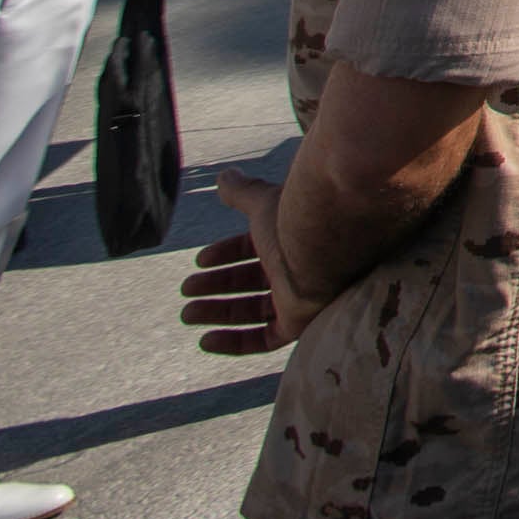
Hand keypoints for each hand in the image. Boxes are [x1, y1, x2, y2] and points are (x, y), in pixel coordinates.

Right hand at [179, 169, 319, 354]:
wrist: (332, 238)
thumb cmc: (300, 215)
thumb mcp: (262, 203)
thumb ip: (242, 192)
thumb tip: (223, 176)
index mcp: (292, 235)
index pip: (255, 249)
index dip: (225, 254)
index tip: (199, 260)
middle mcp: (299, 265)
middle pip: (251, 281)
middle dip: (216, 285)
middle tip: (187, 289)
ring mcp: (301, 294)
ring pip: (253, 310)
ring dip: (218, 313)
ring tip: (186, 313)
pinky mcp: (301, 320)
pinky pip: (266, 339)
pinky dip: (235, 342)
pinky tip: (204, 340)